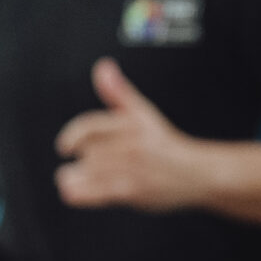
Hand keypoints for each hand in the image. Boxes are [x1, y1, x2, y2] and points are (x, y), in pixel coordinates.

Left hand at [55, 58, 203, 211]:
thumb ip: (118, 92)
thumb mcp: (143, 113)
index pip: (91, 127)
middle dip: (82, 160)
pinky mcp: (132, 191)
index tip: (64, 147)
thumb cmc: (164, 144)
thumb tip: (102, 67)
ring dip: (74, 177)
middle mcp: (132, 144)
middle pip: (88, 152)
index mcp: (132, 123)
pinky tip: (71, 191)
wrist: (196, 174)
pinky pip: (96, 192)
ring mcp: (132, 168)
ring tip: (72, 179)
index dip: (73, 136)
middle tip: (84, 165)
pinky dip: (79, 193)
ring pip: (89, 171)